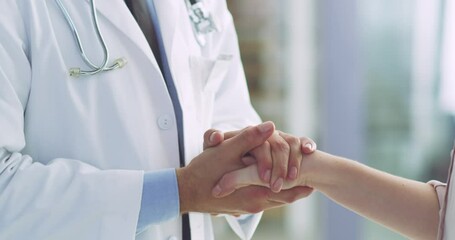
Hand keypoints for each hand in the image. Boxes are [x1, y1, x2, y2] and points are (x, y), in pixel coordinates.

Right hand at [178, 122, 312, 214]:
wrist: (185, 191)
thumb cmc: (205, 171)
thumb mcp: (227, 151)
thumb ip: (250, 138)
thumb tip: (271, 126)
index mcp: (256, 190)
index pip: (288, 190)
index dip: (301, 184)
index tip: (312, 180)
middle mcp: (255, 203)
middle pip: (283, 199)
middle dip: (296, 191)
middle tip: (309, 185)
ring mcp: (247, 208)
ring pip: (273, 203)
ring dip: (284, 195)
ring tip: (295, 188)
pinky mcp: (238, 208)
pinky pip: (261, 204)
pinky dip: (270, 197)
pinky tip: (268, 189)